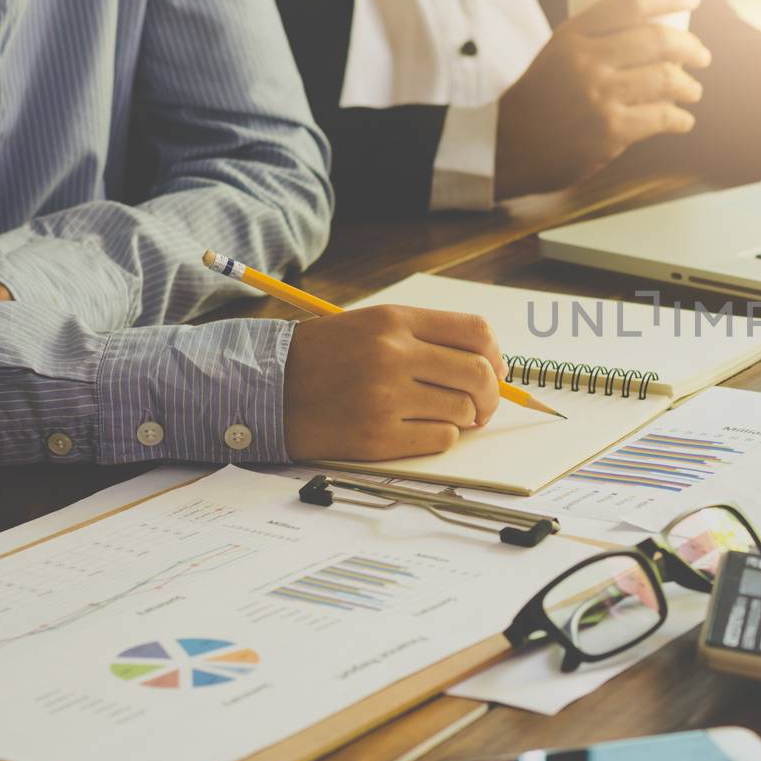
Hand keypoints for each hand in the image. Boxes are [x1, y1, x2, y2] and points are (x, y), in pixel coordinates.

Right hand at [283, 305, 508, 460]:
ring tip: (443, 415)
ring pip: (463, 410)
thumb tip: (488, 366)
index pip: (476, 332)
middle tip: (483, 405)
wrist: (263, 388)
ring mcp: (385, 396)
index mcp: (395, 321)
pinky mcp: (377, 436)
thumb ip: (426, 338)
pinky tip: (419, 429)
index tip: (495, 370)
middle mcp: (393, 354)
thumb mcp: (372, 326)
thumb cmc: (323, 357)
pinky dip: (441, 437)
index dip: (497, 355)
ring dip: (464, 418)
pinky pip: (440, 439)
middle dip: (491, 395)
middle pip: (479, 374)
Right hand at [496, 0, 710, 197]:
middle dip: (691, 47)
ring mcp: (600, 96)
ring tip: (693, 91)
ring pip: (666, 79)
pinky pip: (662, 118)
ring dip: (689, 86)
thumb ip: (596, 42)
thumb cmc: (538, 98)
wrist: (507, 145)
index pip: (630, 2)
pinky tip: (683, 120)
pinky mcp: (611, 131)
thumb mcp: (557, 53)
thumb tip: (653, 36)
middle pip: (658, 39)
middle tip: (702, 55)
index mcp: (573, 33)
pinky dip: (680, 119)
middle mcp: (587, 60)